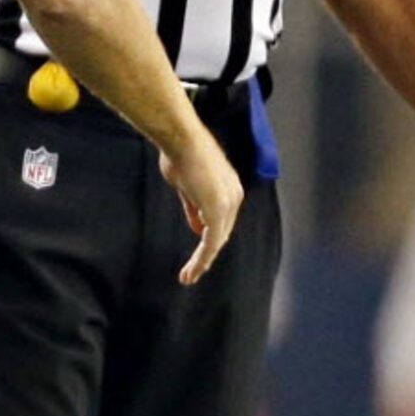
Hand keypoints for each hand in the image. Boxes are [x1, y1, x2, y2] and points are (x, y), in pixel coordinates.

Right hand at [158, 128, 243, 284]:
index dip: (209, 237)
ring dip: (202, 261)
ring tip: (189, 277)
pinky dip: (201, 259)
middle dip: (207, 254)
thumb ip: (194, 208)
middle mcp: (234, 196)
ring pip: (217, 240)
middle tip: (192, 272)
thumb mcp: (187, 186)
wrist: (181, 138)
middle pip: (222, 232)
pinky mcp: (217, 210)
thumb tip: (197, 228)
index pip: (222, 220)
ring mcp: (227, 204)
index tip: (198, 253)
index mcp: (229, 189)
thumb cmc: (180, 155)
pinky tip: (192, 271)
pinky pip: (210, 242)